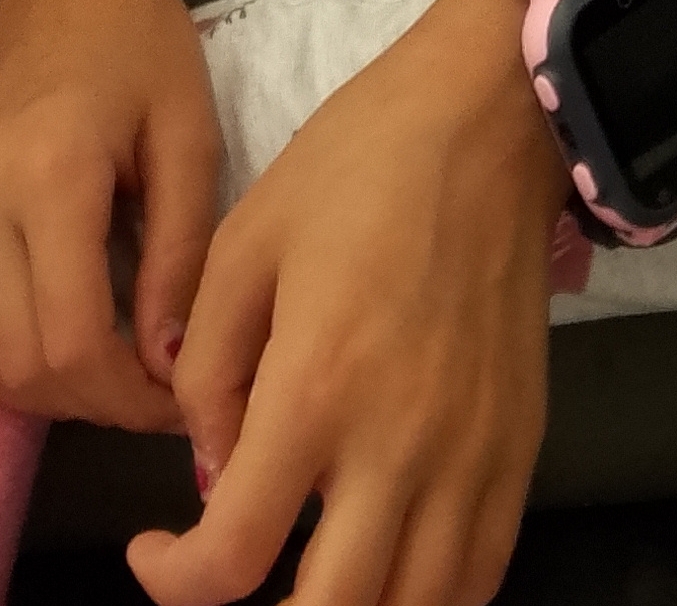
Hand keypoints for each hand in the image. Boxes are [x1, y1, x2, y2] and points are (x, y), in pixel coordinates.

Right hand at [0, 0, 220, 428]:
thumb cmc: (143, 43)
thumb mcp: (189, 138)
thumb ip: (180, 253)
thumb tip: (166, 362)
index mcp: (50, 175)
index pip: (72, 338)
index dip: (127, 394)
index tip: (179, 397)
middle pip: (19, 362)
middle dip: (93, 401)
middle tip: (153, 393)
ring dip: (47, 386)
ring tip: (113, 369)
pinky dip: (8, 352)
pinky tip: (61, 336)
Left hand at [126, 0, 567, 605]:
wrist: (492, 118)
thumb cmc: (359, 165)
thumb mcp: (244, 243)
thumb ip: (210, 373)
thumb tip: (216, 475)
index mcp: (317, 388)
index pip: (234, 556)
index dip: (174, 581)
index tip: (155, 551)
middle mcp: (400, 445)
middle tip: (235, 571)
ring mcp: (472, 455)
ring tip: (308, 576)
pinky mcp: (521, 447)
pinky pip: (480, 574)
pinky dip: (427, 598)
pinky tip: (386, 571)